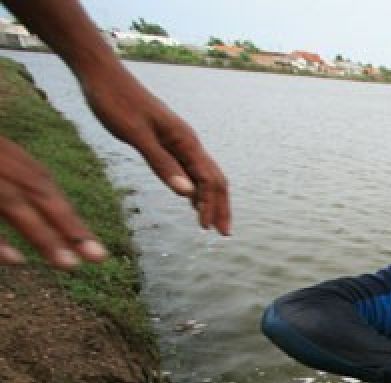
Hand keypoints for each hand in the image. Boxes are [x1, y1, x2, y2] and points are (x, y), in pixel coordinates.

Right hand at [0, 136, 108, 268]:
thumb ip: (9, 175)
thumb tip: (28, 204)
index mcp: (6, 156)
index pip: (42, 186)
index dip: (67, 215)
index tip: (92, 245)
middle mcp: (0, 163)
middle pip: (38, 194)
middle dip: (69, 226)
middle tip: (99, 258)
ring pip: (14, 206)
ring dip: (43, 236)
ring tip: (69, 265)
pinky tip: (16, 261)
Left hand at [80, 72, 230, 234]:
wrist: (101, 75)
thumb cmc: (116, 101)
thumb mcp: (135, 134)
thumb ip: (161, 163)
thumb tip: (186, 193)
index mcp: (184, 140)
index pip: (208, 179)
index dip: (211, 206)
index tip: (206, 229)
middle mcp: (186, 141)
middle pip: (213, 179)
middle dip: (220, 206)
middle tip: (223, 233)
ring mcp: (177, 141)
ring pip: (202, 174)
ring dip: (209, 199)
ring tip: (210, 222)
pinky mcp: (165, 140)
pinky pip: (187, 168)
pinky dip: (194, 187)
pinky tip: (190, 198)